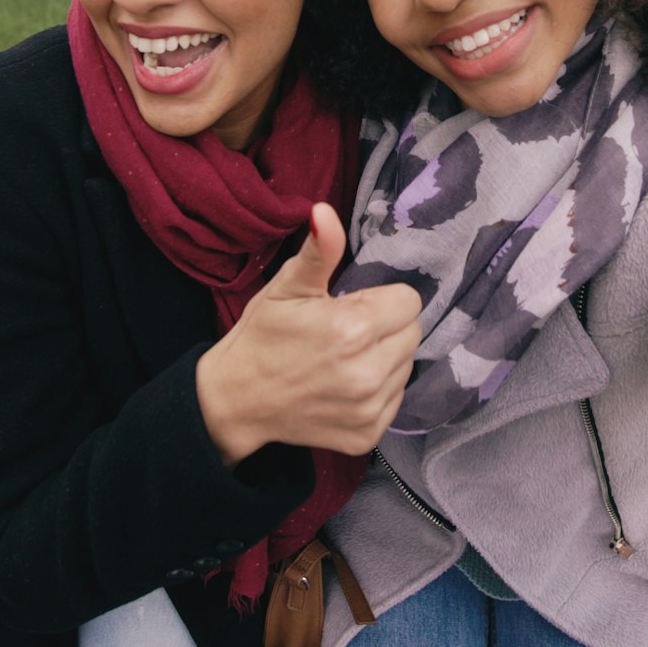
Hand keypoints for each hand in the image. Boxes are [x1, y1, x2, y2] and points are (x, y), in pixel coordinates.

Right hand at [197, 203, 422, 465]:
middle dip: (385, 328)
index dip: (380, 300)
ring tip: (342, 360)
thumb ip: (319, 250)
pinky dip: (376, 392)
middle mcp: (368, 372)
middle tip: (344, 334)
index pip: (409, 301)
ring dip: (383, 360)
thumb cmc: (263, 336)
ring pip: (406, 367)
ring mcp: (369, 408)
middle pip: (412, 333)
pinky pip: (395, 401)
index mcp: (354, 328)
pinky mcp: (367, 435)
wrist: (235, 399)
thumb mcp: (287, 286)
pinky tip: (343, 386)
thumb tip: (324, 211)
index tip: (349, 308)